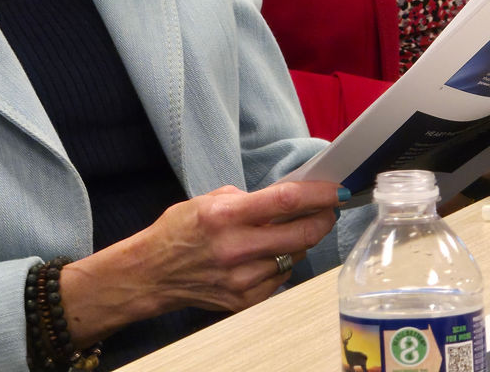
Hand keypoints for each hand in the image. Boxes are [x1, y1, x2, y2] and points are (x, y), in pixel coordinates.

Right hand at [60, 180, 342, 344]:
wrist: (152, 274)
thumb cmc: (178, 232)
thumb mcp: (208, 201)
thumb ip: (248, 199)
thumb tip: (286, 198)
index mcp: (225, 216)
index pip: (286, 201)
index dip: (319, 195)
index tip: (337, 190)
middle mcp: (235, 248)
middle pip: (301, 234)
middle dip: (322, 220)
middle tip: (328, 210)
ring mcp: (241, 278)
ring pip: (294, 257)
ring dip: (299, 241)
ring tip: (289, 230)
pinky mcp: (244, 300)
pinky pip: (280, 278)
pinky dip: (282, 263)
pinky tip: (269, 253)